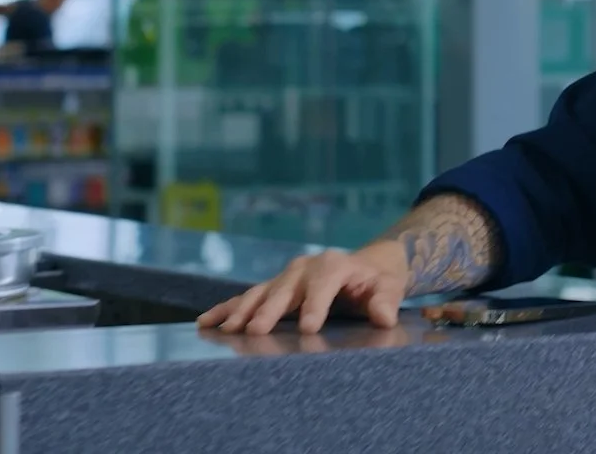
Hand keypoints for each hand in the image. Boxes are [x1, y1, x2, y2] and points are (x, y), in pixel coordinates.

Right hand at [197, 241, 409, 334]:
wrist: (366, 266)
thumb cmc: (377, 281)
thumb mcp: (389, 286)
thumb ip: (386, 300)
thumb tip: (385, 316)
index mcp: (334, 265)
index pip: (323, 285)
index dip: (316, 305)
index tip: (309, 328)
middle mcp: (306, 267)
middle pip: (285, 289)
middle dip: (270, 310)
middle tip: (255, 330)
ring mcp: (286, 276)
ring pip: (261, 292)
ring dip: (242, 310)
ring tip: (226, 329)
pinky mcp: (274, 287)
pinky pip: (247, 297)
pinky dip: (227, 308)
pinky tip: (206, 322)